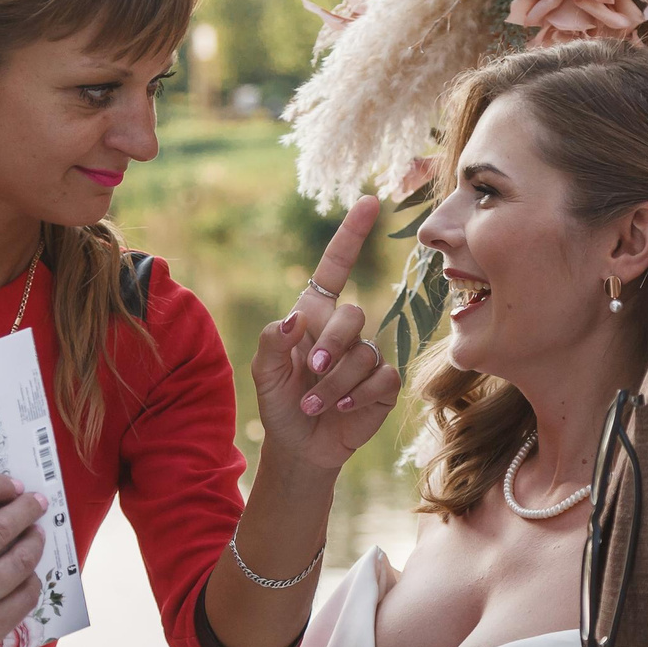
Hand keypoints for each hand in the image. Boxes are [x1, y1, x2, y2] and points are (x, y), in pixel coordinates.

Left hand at [251, 195, 400, 472]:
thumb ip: (273, 341)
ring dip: (335, 381)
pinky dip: (357, 394)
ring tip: (314, 403)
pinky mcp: (383, 383)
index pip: (336, 267)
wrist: (300, 445)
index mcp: (315, 314)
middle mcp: (344, 330)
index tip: (368, 201)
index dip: (351, 233)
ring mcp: (367, 356)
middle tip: (310, 370)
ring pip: (365, 352)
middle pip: (354, 314)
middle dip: (332, 344)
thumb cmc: (280, 403)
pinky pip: (381, 377)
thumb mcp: (264, 373)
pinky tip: (340, 407)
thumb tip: (297, 319)